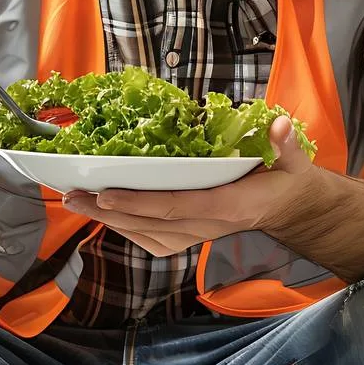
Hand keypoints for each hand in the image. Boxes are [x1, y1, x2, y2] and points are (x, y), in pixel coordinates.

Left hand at [61, 116, 317, 256]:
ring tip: (77, 202)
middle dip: (109, 212)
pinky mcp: (191, 235)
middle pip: (151, 223)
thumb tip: (278, 126)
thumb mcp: (290, 160)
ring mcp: (197, 234)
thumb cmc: (285, 180)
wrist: (291, 208)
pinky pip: (152, 239)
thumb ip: (282, 144)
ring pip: (146, 234)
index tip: (106, 194)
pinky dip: (126, 228)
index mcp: (228, 207)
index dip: (140, 203)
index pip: (176, 207)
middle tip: (72, 196)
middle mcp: (207, 226)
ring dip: (110, 221)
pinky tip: (105, 214)